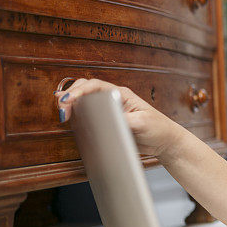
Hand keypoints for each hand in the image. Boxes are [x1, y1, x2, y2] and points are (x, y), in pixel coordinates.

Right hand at [54, 78, 182, 157]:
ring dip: (71, 104)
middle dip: (71, 95)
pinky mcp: (108, 122)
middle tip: (62, 109)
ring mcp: (109, 110)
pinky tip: (70, 120)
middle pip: (86, 89)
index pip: (95, 86)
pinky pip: (89, 115)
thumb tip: (108, 119)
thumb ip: (125, 120)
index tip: (68, 101)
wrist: (164, 141)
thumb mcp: (142, 123)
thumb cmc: (158, 128)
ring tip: (61, 112)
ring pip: (85, 101)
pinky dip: (78, 115)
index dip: (79, 92)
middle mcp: (113, 99)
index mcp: (121, 94)